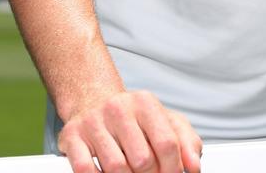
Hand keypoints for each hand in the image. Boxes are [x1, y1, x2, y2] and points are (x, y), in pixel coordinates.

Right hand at [58, 90, 202, 172]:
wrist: (92, 100)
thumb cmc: (133, 118)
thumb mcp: (165, 121)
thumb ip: (186, 142)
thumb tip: (194, 166)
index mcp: (145, 103)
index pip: (167, 143)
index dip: (173, 169)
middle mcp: (119, 108)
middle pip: (143, 160)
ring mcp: (93, 122)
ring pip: (116, 168)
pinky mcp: (72, 136)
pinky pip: (86, 169)